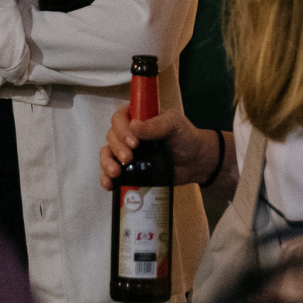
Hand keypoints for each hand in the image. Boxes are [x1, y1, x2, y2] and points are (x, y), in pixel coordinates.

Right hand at [99, 105, 220, 188]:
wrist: (196, 162)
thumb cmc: (186, 137)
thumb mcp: (175, 124)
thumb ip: (156, 125)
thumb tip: (134, 126)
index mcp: (138, 117)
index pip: (119, 118)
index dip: (121, 129)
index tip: (134, 143)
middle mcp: (129, 133)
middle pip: (111, 136)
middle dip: (117, 148)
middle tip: (129, 158)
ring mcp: (128, 152)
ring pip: (107, 153)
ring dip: (107, 163)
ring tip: (116, 173)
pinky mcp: (130, 171)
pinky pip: (111, 173)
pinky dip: (106, 178)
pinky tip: (109, 185)